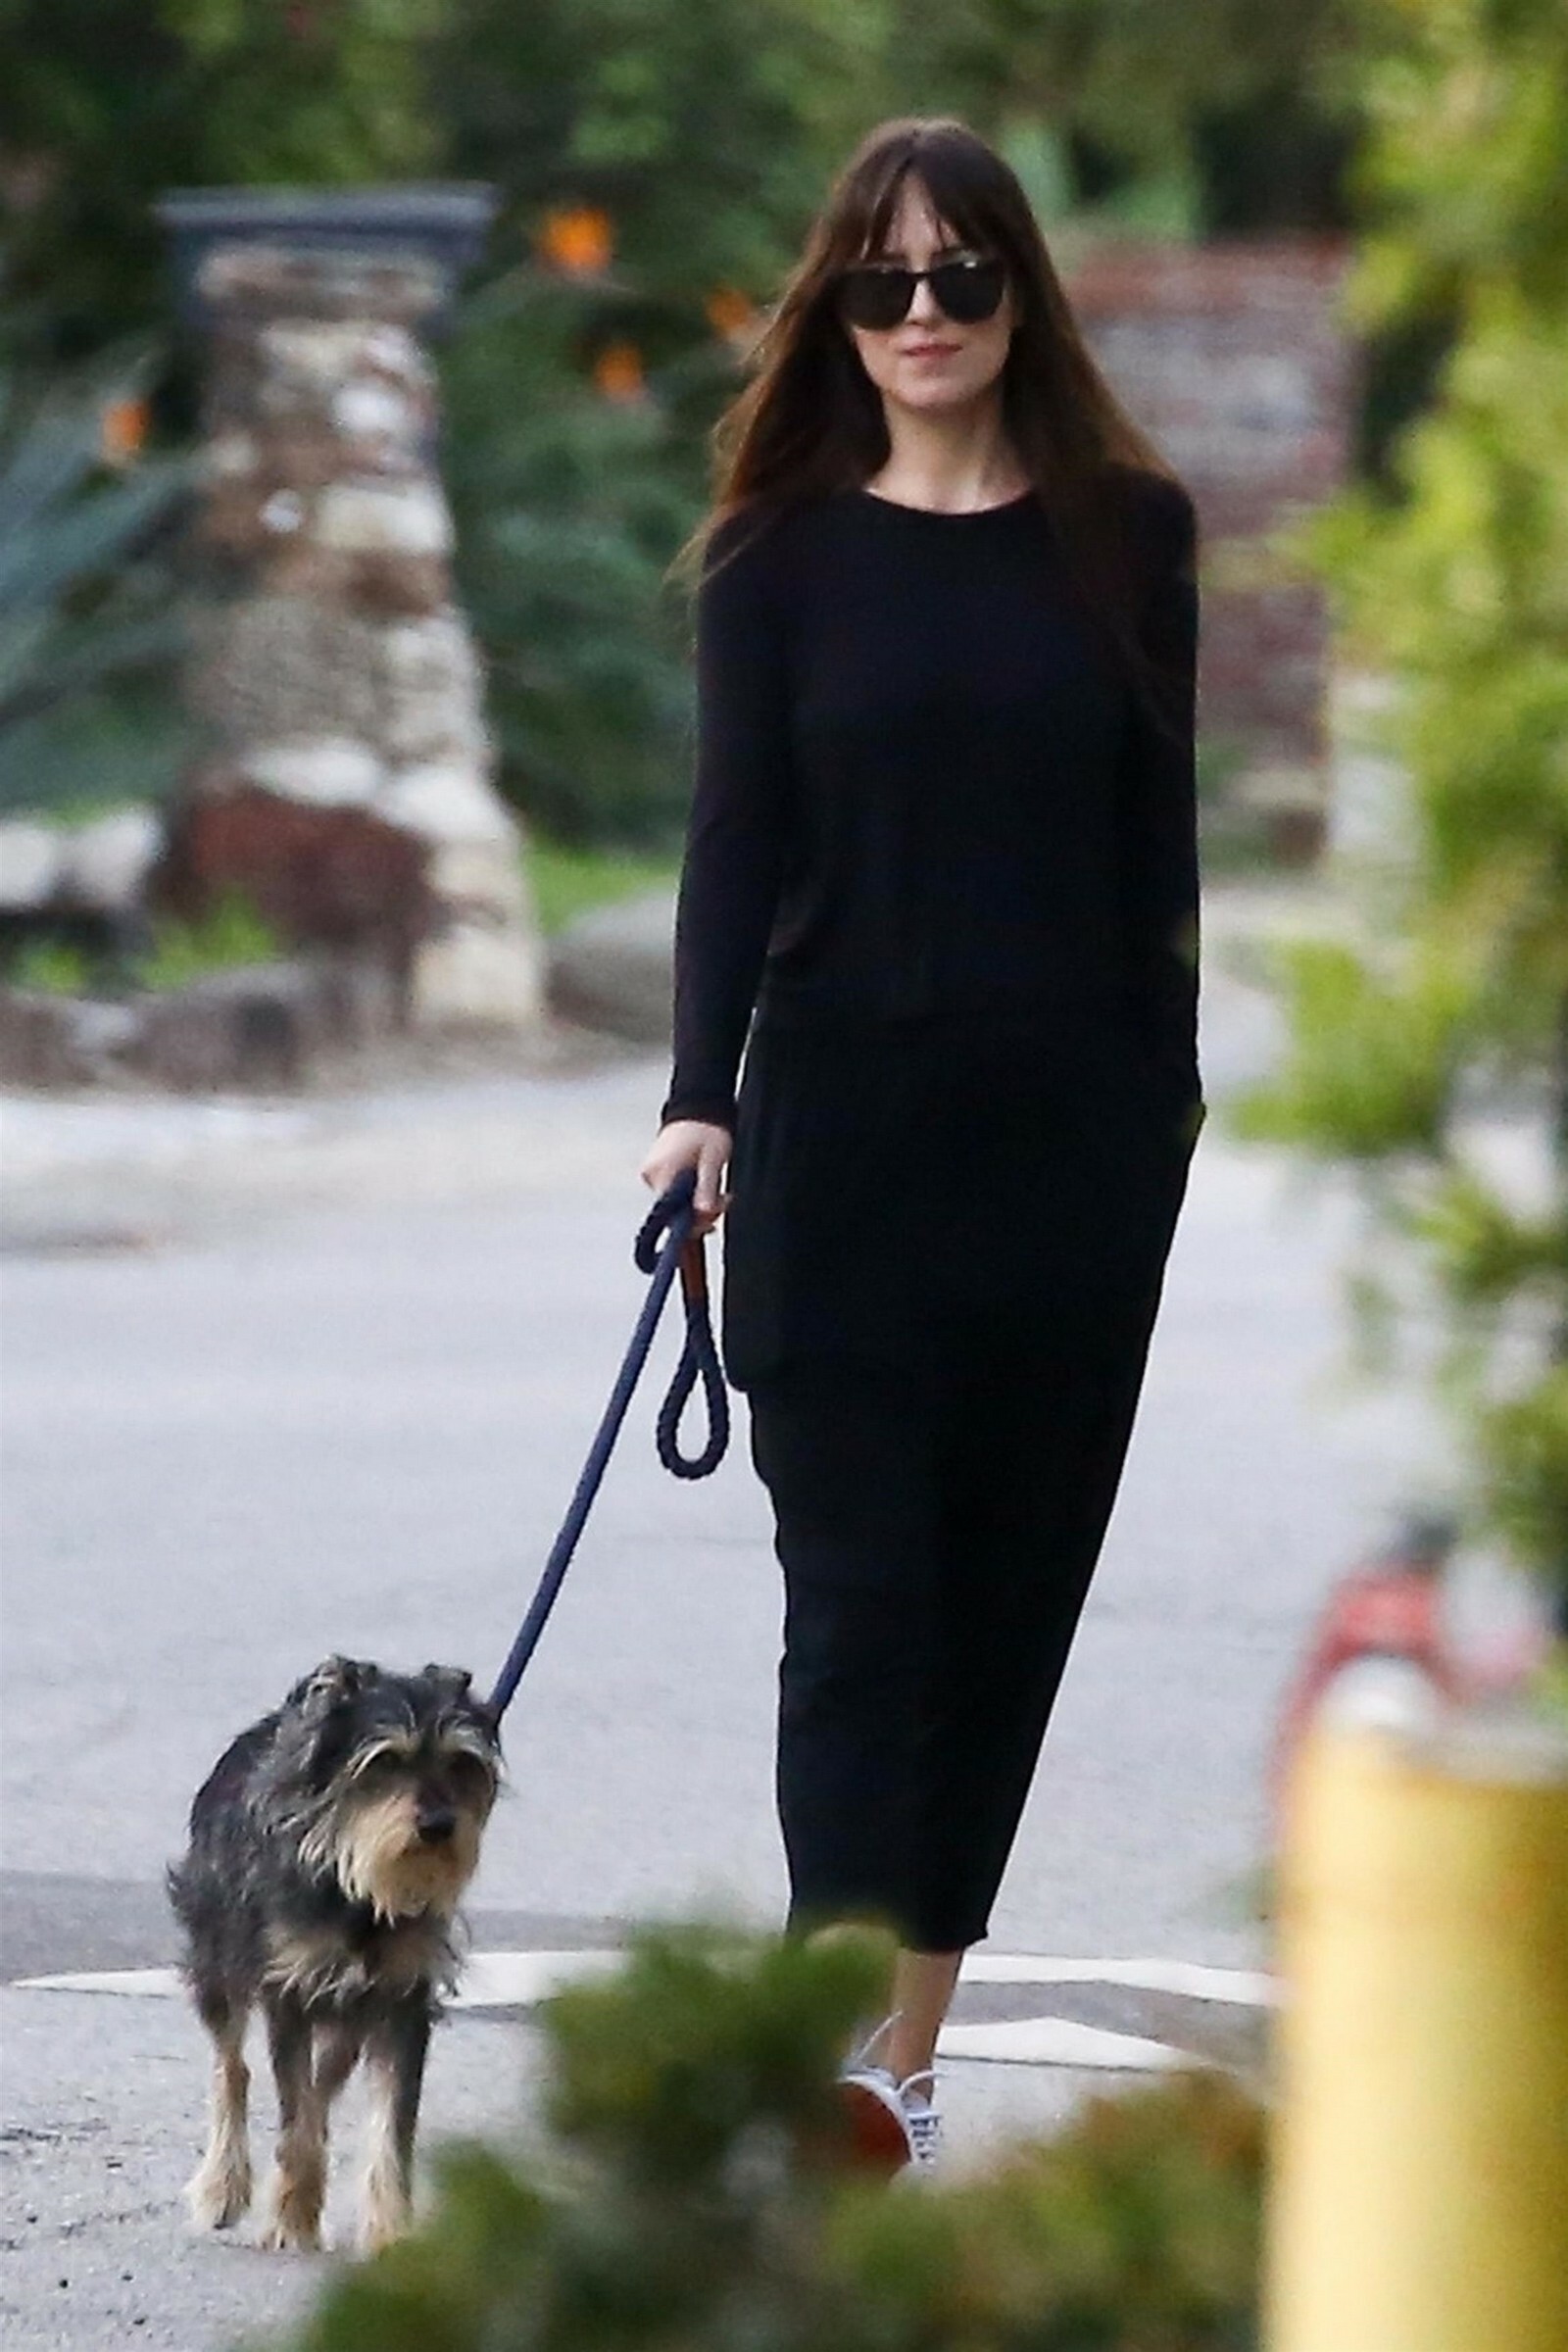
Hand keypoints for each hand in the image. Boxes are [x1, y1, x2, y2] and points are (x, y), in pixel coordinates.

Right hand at [640, 1120, 732, 1237]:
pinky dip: (691, 1194)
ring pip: (676, 1204)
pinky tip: (705, 1186)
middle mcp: (651, 1175)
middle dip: (700, 1212)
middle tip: (725, 1201)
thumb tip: (703, 1214)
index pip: (672, 1213)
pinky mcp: (658, 1172)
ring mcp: (652, 1174)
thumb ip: (707, 1189)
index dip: (694, 1220)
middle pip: (673, 1211)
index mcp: (662, 1172)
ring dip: (698, 1203)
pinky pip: (674, 1193)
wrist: (699, 1106)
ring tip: (720, 1192)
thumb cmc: (708, 1129)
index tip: (715, 1216)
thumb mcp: (713, 1160)